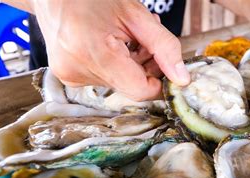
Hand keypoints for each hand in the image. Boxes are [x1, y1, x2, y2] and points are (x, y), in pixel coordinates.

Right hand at [29, 0, 189, 100]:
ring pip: (119, 83)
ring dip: (131, 64)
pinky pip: (104, 78)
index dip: (160, 81)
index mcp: (94, 53)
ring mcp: (69, 77)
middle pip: (131, 86)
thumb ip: (164, 47)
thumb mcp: (136, 15)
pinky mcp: (67, 77)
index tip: (167, 67)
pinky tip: (112, 44)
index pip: (141, 90)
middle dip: (145, 67)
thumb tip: (182, 78)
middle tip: (145, 41)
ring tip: (127, 37)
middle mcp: (78, 71)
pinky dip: (115, 65)